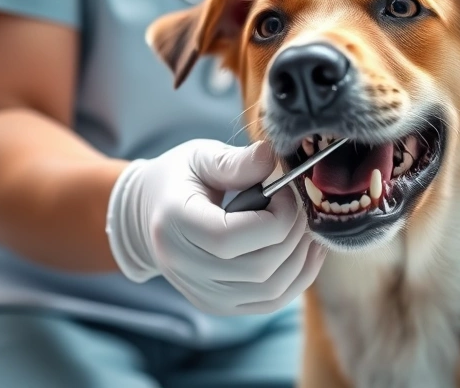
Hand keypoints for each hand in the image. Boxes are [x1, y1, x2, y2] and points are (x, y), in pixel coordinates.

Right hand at [106, 139, 324, 314]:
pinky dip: (297, 279)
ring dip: (301, 259)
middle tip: (301, 207)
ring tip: (308, 228)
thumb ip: (234, 161)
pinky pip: (270, 302)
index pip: (231, 238)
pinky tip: (307, 251)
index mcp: (174, 224)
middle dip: (294, 236)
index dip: (274, 218)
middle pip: (258, 268)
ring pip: (270, 290)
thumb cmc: (180, 179)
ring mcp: (201, 292)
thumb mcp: (200, 158)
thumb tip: (270, 155)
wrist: (151, 214)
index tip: (285, 191)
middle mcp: (183, 266)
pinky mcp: (218, 304)